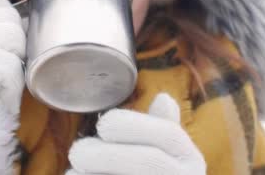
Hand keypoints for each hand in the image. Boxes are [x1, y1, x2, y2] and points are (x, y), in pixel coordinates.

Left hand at [66, 93, 205, 174]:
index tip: (104, 125)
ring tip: (74, 174)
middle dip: (107, 154)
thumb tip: (164, 98)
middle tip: (77, 152)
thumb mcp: (167, 158)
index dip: (134, 125)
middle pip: (150, 162)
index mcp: (190, 162)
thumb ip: (162, 131)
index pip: (169, 136)